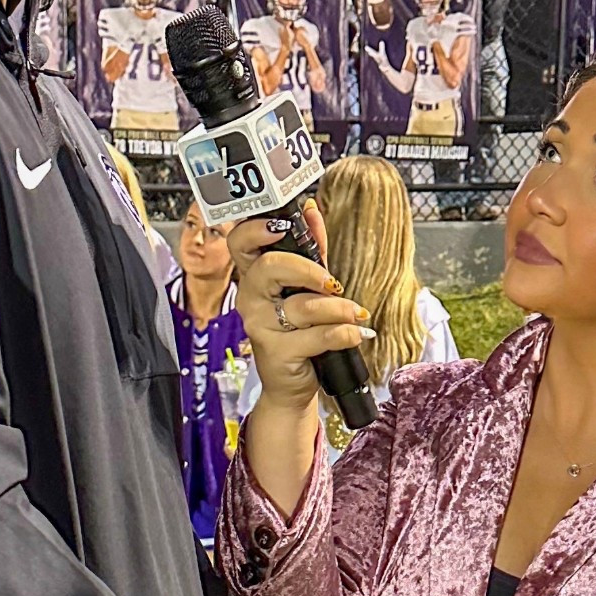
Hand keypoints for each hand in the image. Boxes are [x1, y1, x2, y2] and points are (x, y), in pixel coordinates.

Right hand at [226, 207, 372, 411]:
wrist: (292, 383)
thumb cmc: (299, 332)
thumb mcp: (307, 287)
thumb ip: (311, 250)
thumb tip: (311, 211)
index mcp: (254, 277)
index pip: (240, 243)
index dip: (257, 230)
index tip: (284, 225)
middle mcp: (250, 299)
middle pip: (270, 266)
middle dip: (309, 269)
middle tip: (332, 283)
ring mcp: (260, 325)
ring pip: (304, 305)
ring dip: (339, 308)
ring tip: (355, 315)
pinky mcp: (277, 351)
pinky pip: (318, 335)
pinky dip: (344, 333)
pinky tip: (355, 334)